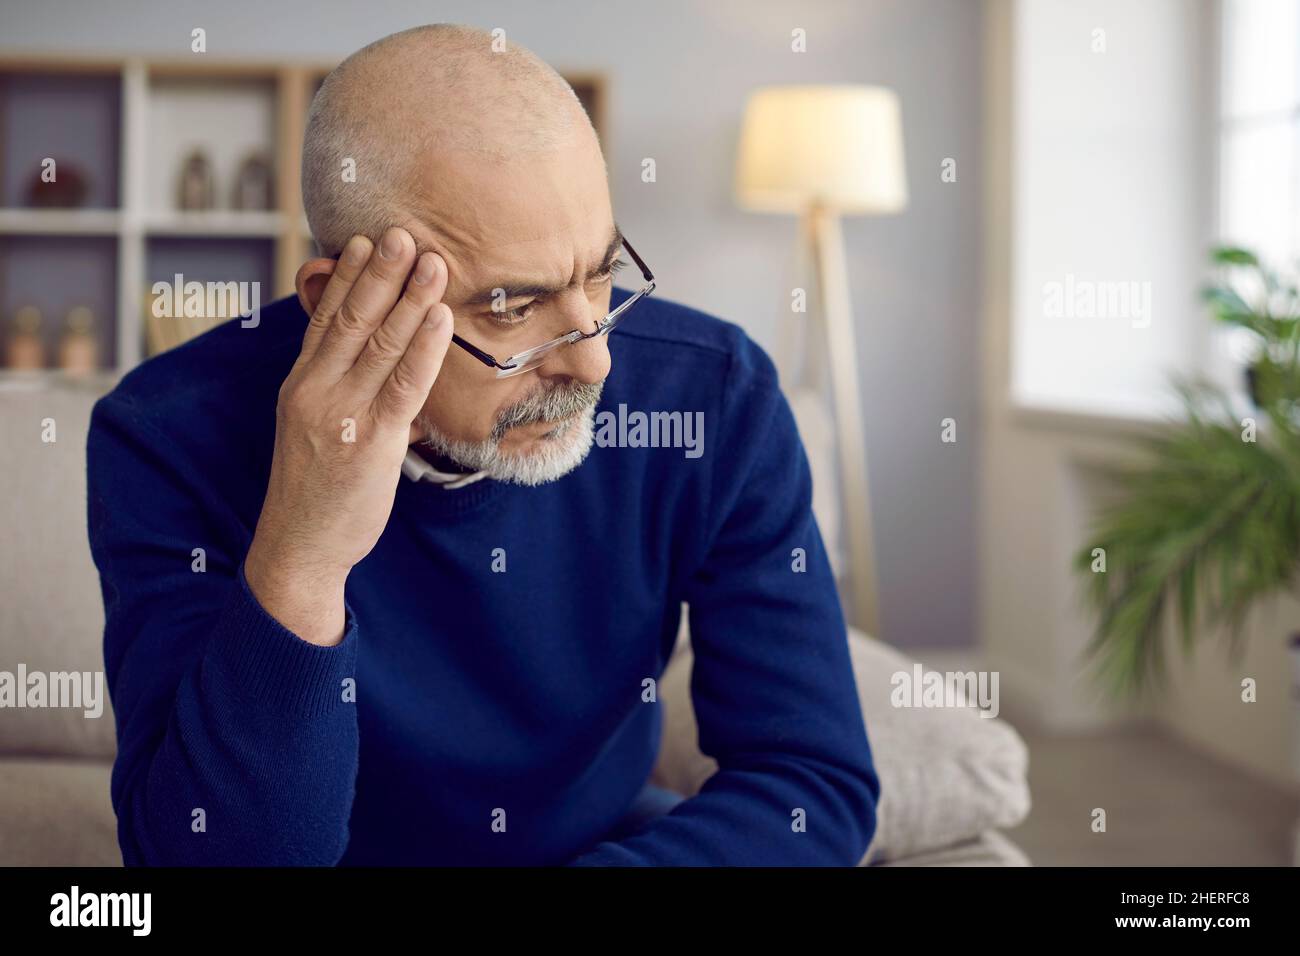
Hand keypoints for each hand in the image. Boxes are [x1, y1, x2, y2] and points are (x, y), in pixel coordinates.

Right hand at [245, 227, 452, 644]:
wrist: (299, 546)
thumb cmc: (315, 487)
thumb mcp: (315, 426)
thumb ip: (339, 386)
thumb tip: (374, 354)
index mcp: (301, 383)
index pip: (326, 318)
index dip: (348, 277)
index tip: (367, 239)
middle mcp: (316, 391)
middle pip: (352, 319)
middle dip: (381, 273)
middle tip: (404, 232)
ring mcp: (343, 414)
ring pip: (380, 344)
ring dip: (410, 299)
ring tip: (433, 262)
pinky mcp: (372, 442)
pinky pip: (403, 386)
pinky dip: (424, 349)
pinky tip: (440, 319)